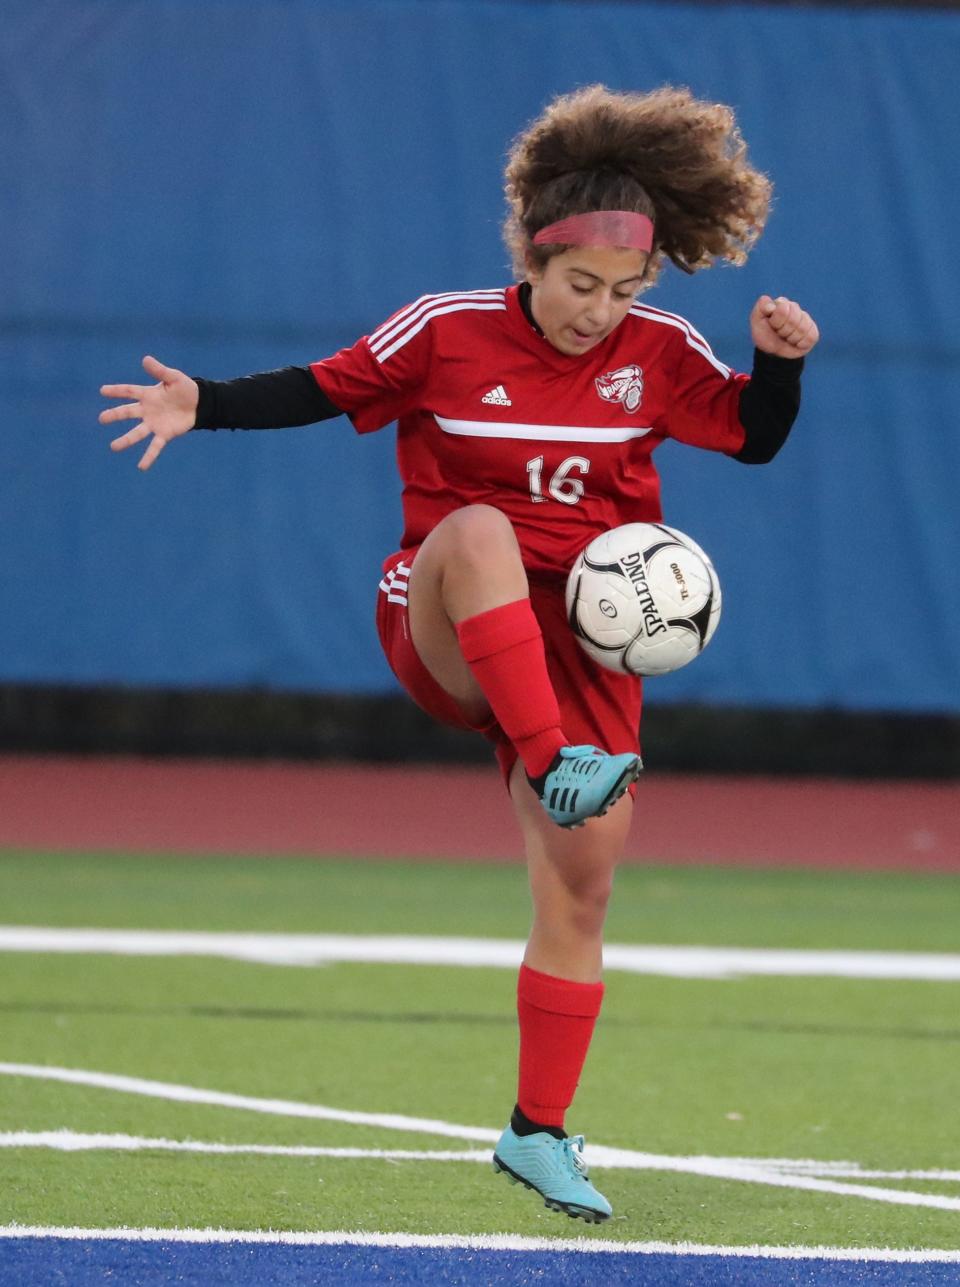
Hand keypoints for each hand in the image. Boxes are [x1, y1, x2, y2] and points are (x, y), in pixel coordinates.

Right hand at [99, 355, 198, 470]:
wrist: (199, 404)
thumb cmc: (185, 389)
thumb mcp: (174, 377)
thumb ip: (160, 371)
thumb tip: (145, 359)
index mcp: (148, 394)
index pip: (129, 392)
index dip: (117, 391)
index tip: (103, 391)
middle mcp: (147, 410)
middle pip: (128, 412)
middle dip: (115, 415)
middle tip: (102, 419)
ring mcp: (154, 423)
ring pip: (137, 433)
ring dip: (126, 440)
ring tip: (113, 447)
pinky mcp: (164, 434)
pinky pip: (155, 447)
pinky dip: (148, 457)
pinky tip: (141, 467)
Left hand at [750, 296, 819, 358]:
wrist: (773, 353)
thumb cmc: (765, 335)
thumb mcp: (757, 322)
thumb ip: (760, 308)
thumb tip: (770, 306)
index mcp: (782, 303)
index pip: (783, 309)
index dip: (776, 322)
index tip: (772, 325)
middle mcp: (795, 308)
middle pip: (794, 319)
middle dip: (783, 330)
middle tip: (779, 333)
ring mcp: (805, 319)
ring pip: (802, 329)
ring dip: (791, 338)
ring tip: (786, 338)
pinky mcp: (812, 331)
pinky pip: (810, 337)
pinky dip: (800, 344)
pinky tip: (795, 342)